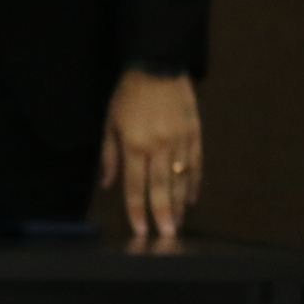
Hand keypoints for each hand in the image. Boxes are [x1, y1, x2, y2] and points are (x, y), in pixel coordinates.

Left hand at [97, 70, 201, 239]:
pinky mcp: (195, 133)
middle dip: (163, 213)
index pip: (134, 185)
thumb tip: (107, 184)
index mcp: (134, 145)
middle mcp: (158, 146)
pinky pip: (196, 163)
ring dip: (179, 203)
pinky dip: (194, 182)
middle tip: (167, 236)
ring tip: (178, 223)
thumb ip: (109, 156)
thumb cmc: (127, 96)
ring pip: (180, 178)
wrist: (158, 67)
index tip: (141, 230)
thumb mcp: (109, 124)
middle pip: (161, 187)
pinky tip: (191, 198)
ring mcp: (179, 140)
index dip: (137, 209)